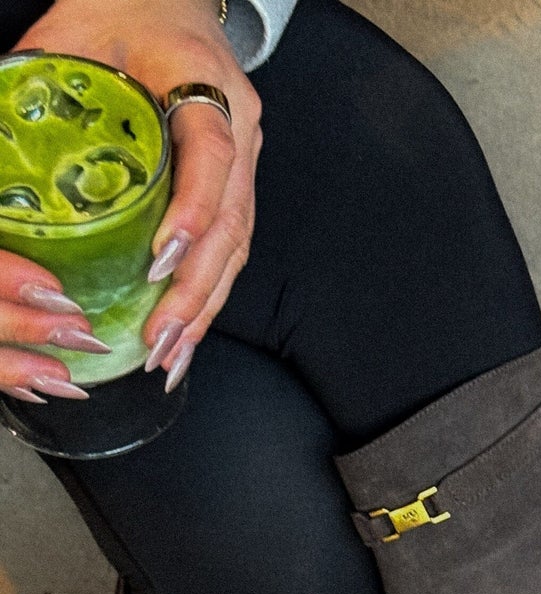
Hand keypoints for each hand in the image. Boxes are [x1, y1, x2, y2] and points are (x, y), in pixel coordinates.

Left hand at [8, 0, 260, 394]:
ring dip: (203, 310)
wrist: (169, 0)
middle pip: (232, 224)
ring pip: (236, 249)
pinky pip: (230, 251)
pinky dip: (206, 297)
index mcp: (204, 81)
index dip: (191, 211)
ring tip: (170, 357)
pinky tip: (182, 336)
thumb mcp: (72, 37)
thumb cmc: (121, 9)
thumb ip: (42, 90)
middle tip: (159, 340)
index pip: (211, 151)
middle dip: (195, 291)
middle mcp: (240, 129)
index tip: (161, 260)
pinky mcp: (237, 187)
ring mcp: (245, 163)